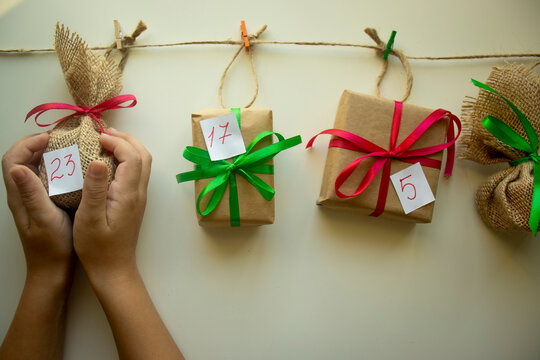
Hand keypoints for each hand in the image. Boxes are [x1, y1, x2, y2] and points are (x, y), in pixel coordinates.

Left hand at [2, 132, 73, 279]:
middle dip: (37, 143)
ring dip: (46, 154)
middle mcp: (22, 194)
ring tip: (68, 148)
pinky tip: (72, 169)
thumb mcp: (44, 219)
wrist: (53, 271)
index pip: (13, 159)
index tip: (51, 139)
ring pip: (32, 167)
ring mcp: (32, 199)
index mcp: (19, 196)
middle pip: (20, 159)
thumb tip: (18, 167)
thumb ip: (32, 193)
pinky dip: (55, 167)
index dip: (28, 144)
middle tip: (61, 139)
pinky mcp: (43, 204)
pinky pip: (44, 178)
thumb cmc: (51, 247)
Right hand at [73, 128, 151, 282]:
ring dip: (127, 147)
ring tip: (105, 141)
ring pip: (142, 162)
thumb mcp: (89, 218)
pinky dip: (126, 158)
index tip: (96, 137)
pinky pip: (136, 172)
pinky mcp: (134, 201)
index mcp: (128, 194)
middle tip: (102, 133)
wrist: (113, 269)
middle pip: (142, 155)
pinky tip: (107, 161)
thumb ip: (94, 188)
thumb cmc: (97, 248)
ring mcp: (138, 197)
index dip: (116, 141)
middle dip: (125, 139)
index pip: (131, 156)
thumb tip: (98, 159)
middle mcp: (138, 192)